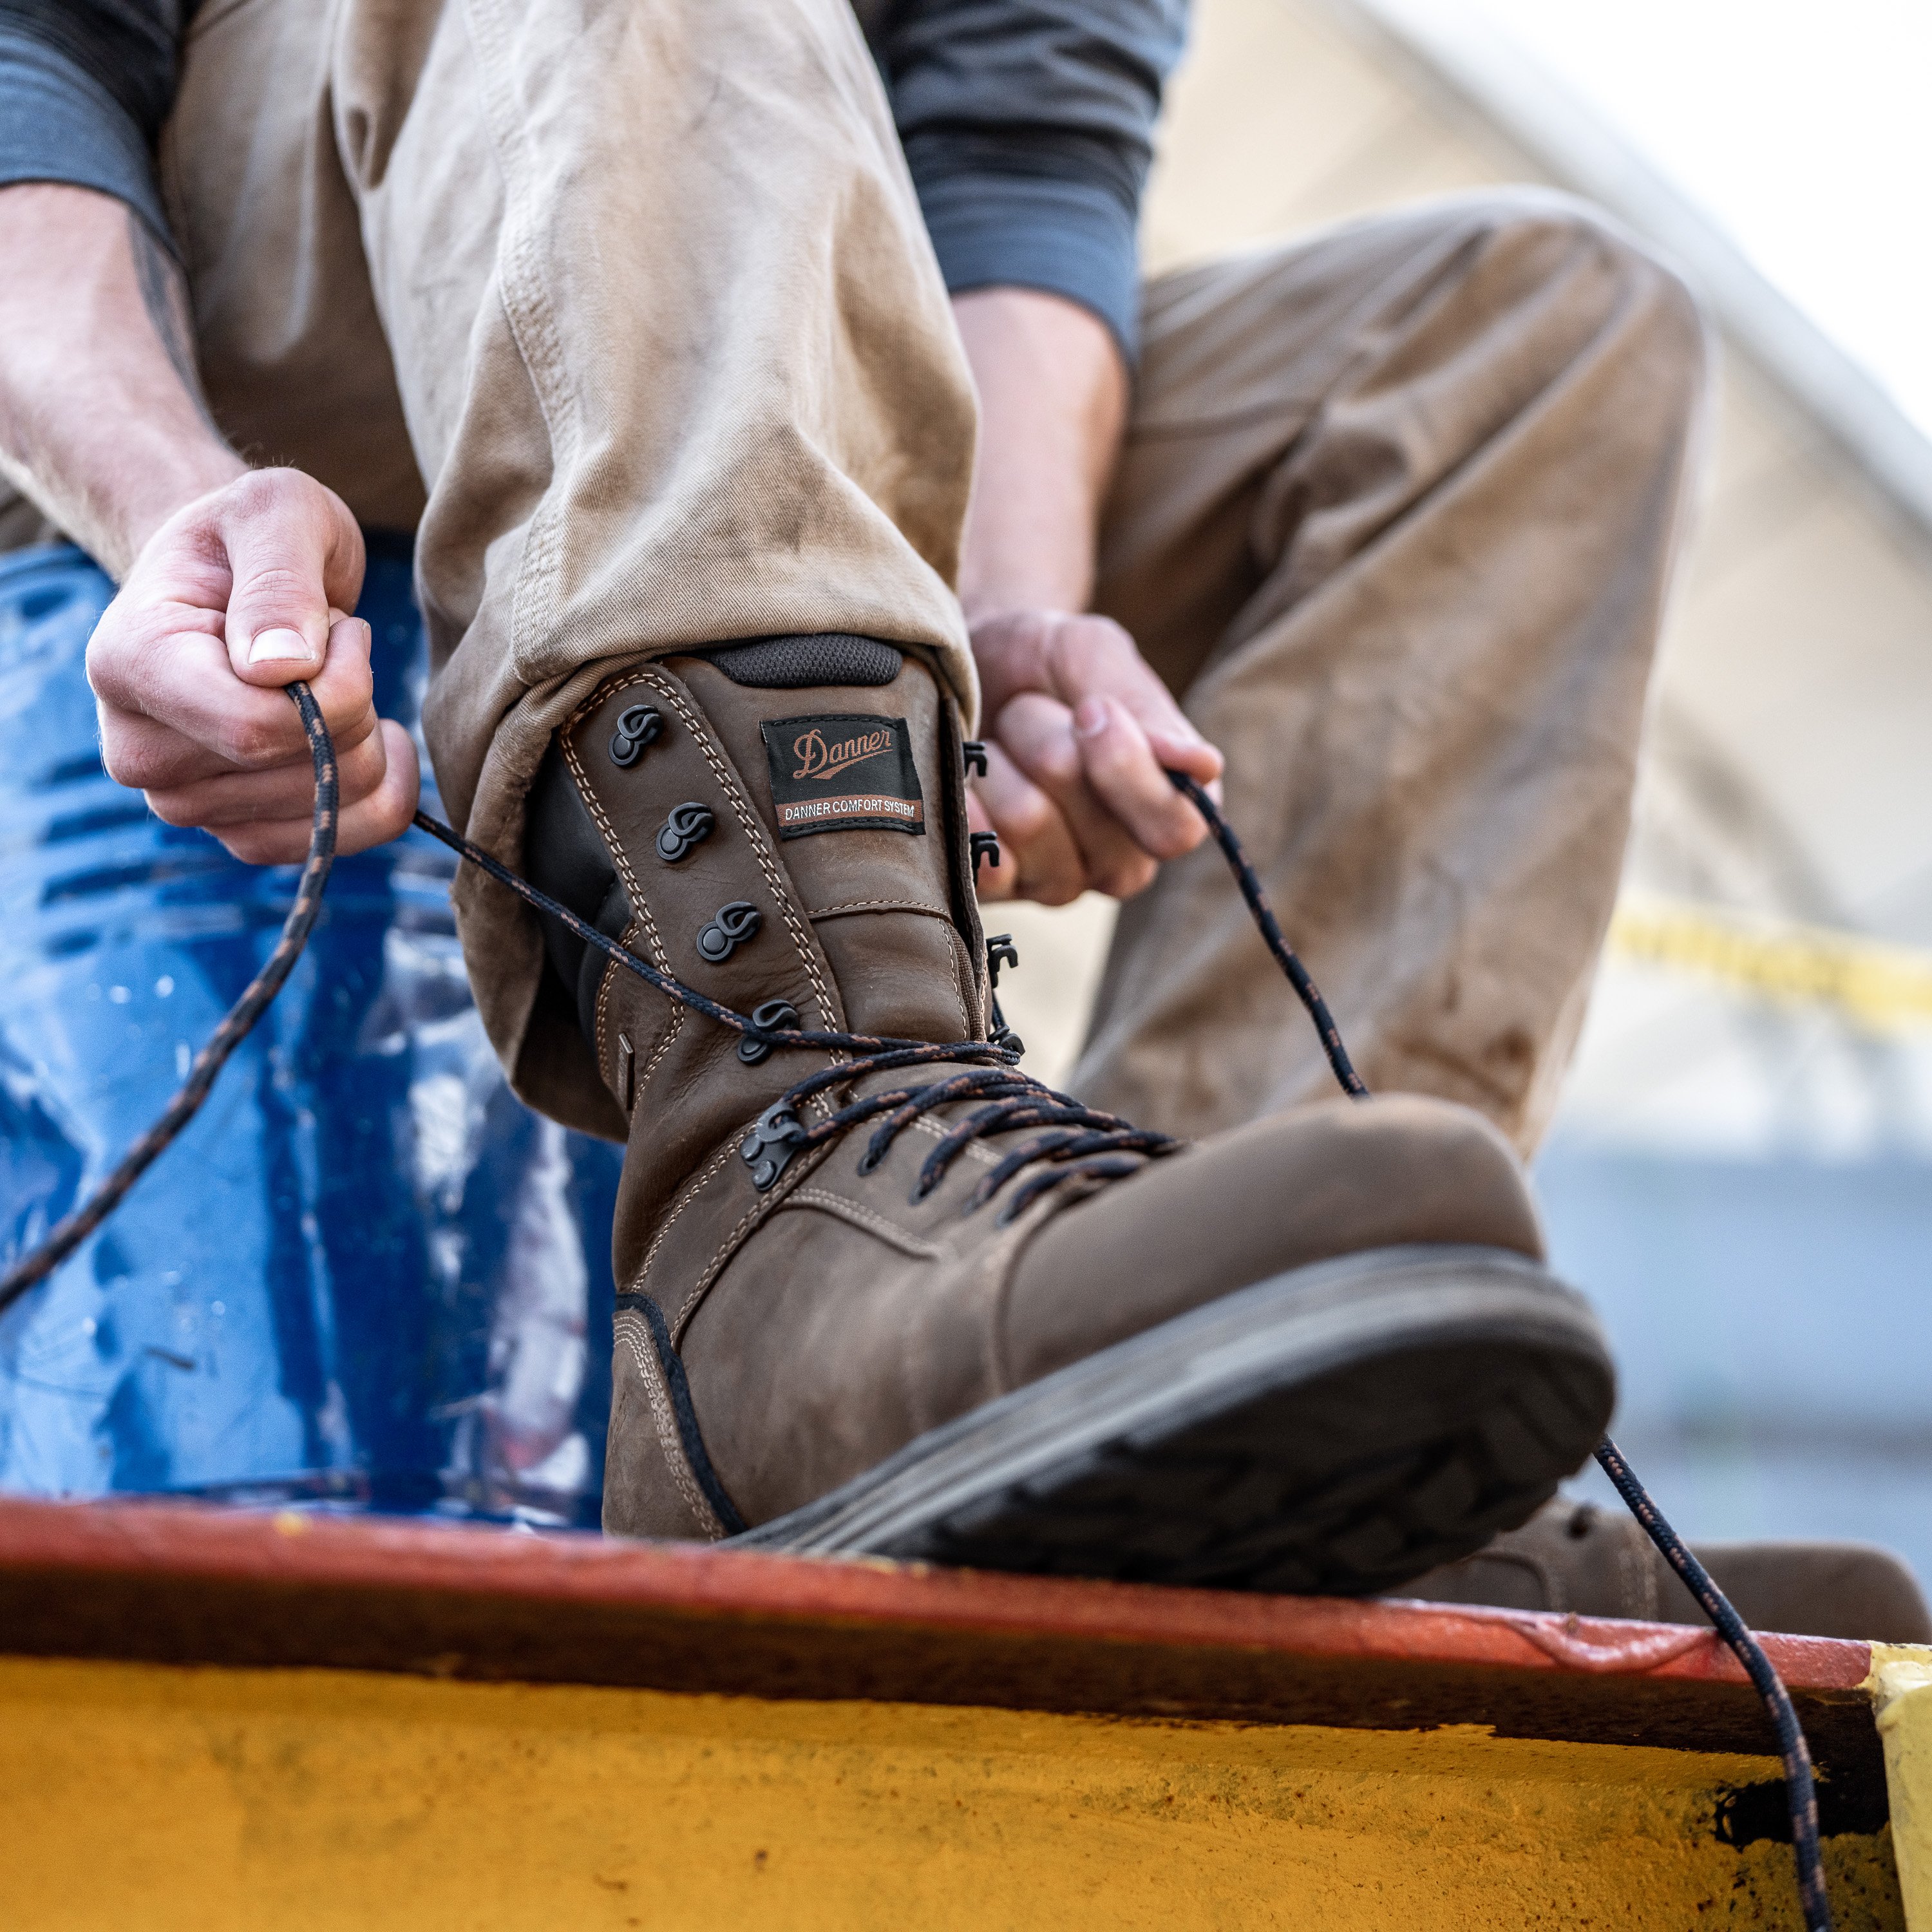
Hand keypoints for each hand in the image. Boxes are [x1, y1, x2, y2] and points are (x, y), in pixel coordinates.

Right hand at [86, 468, 419, 864]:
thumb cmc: (254, 536)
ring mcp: (184, 803)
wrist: (234, 578)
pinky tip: (367, 734)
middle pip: (307, 766)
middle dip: (358, 701)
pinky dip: (383, 788)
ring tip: (325, 679)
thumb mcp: (277, 512)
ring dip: (368, 736)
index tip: (342, 628)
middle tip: (330, 644)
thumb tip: (281, 669)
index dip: (339, 685)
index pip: (256, 726)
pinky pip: (345, 836)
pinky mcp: (238, 832)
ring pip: (336, 805)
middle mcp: (139, 752)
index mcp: (129, 666)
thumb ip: (280, 579)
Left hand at [967, 608, 1222, 904]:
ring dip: (999, 761)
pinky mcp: (996, 889)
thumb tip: (1200, 766)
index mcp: (1171, 805)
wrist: (958, 668)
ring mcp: (1058, 881)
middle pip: (1096, 824)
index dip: (1129, 772)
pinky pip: (982, 862)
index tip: (1091, 709)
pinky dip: (965, 805)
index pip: (1176, 830)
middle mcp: (1121, 858)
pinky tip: (963, 781)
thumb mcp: (1092, 655)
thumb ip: (1145, 706)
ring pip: (1030, 825)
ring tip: (996, 742)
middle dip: (1051, 743)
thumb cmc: (1038, 662)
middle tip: (1031, 712)